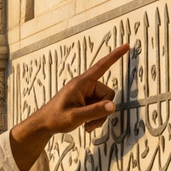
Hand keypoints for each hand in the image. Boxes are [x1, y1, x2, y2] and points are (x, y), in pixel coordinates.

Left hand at [9, 43, 129, 170]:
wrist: (44, 124)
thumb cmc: (55, 118)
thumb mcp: (75, 117)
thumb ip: (94, 111)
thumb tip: (112, 106)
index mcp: (80, 83)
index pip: (101, 66)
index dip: (115, 56)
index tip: (126, 46)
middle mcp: (85, 86)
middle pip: (107, 94)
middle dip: (103, 110)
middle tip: (91, 122)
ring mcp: (86, 93)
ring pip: (105, 103)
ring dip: (99, 116)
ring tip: (87, 125)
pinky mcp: (86, 101)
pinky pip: (100, 107)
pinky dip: (96, 118)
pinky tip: (86, 124)